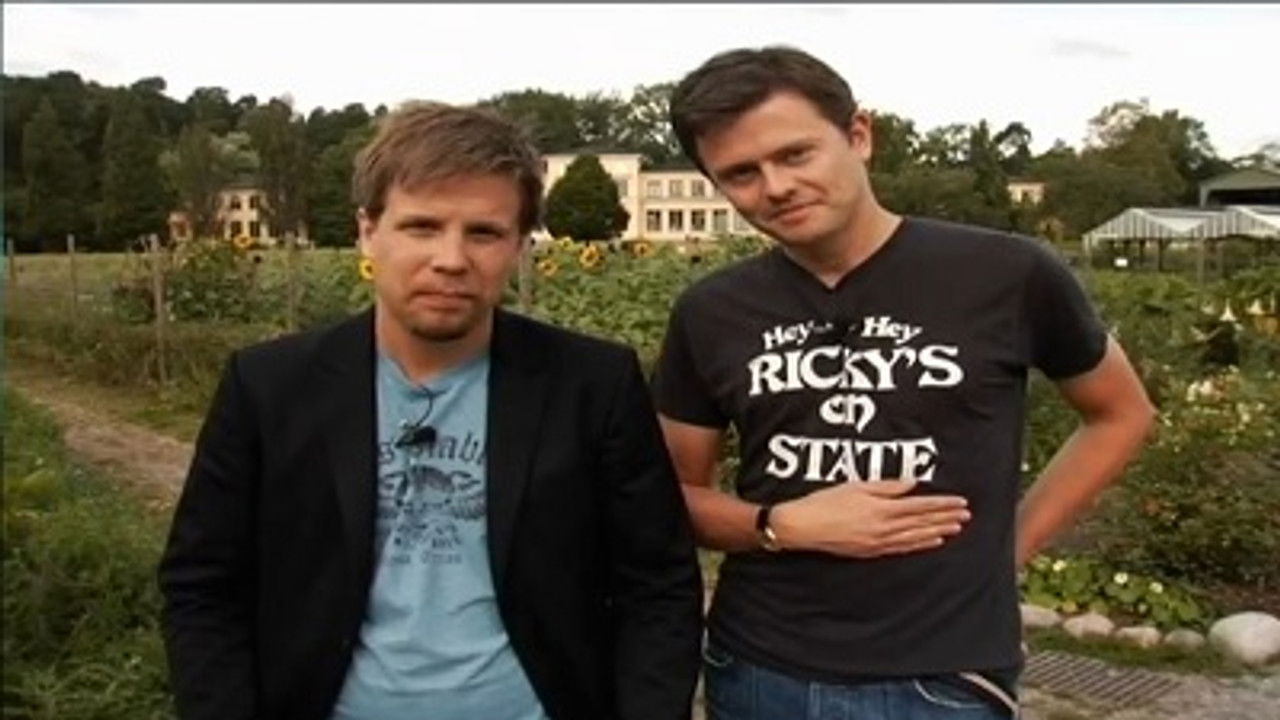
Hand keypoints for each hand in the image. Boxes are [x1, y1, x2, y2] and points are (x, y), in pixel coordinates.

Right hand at [769, 480, 969, 557]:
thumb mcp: (856, 486)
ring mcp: (879, 542)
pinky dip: (920, 544)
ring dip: (938, 531)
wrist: (804, 527)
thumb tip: (912, 484)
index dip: (942, 504)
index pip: (920, 506)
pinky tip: (932, 541)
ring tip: (956, 528)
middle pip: (923, 522)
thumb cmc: (825, 502)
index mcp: (881, 509)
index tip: (960, 502)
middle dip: (946, 518)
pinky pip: (903, 548)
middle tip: (967, 516)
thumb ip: (887, 487)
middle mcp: (884, 528)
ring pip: (916, 537)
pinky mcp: (871, 551)